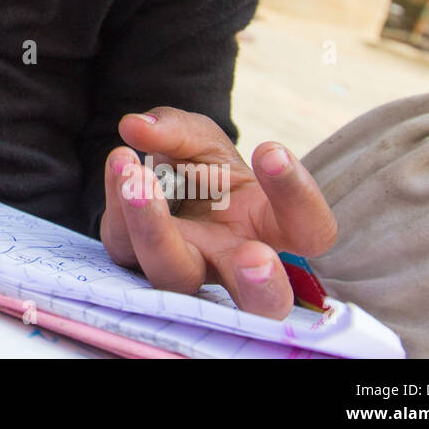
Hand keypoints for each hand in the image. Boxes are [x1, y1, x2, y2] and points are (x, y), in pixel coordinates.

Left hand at [99, 106, 336, 318]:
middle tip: (255, 255)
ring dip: (155, 230)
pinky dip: (119, 205)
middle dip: (261, 286)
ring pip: (175, 277)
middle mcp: (233, 263)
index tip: (269, 150)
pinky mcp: (135, 262)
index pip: (309, 230)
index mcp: (272, 230)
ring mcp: (185, 269)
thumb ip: (179, 131)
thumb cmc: (201, 170)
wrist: (159, 187)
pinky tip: (120, 166)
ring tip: (138, 180)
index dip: (297, 195)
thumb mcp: (203, 141)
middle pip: (260, 302)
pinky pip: (126, 246)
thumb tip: (136, 125)